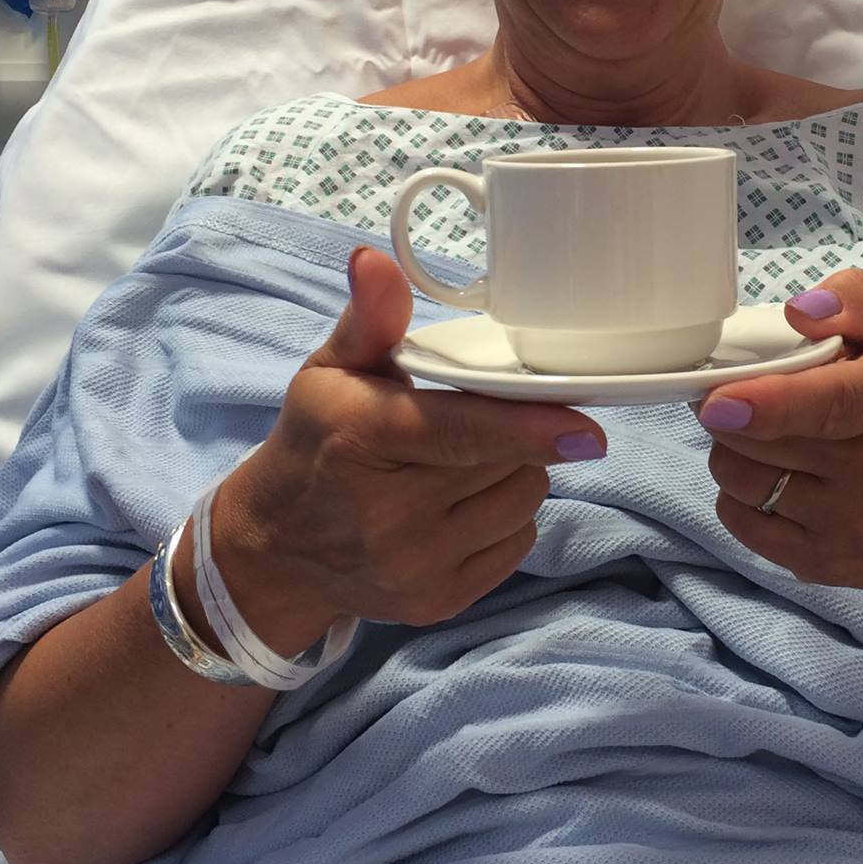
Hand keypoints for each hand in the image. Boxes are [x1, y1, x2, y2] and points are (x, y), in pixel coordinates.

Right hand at [210, 246, 606, 647]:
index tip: (588, 431)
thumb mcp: (330, 372)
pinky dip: (506, 518)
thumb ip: (371, 318)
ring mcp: (414, 566)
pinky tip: (460, 504)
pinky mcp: (438, 603)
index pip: (460, 433)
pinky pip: (517, 544)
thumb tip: (374, 259)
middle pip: (509, 460)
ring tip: (462, 463)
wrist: (274, 550)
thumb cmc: (315, 442)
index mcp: (362, 438)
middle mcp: (387, 514)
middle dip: (512, 434)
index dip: (528, 430)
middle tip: (471, 423)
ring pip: (524, 500)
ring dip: (514, 474)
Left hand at [696, 269, 862, 622]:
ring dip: (733, 448)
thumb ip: (857, 303)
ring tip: (765, 436)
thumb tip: (799, 310)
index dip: (770, 401)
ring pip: (739, 477)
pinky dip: (738, 493)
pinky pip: (738, 520)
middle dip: (733, 409)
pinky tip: (773, 476)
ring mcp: (852, 528)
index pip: (836, 403)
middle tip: (745, 395)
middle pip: (763, 439)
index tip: (719, 400)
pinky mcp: (821, 565)